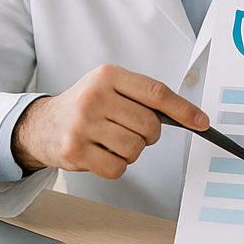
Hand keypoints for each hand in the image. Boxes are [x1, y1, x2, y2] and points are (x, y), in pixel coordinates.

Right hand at [12, 64, 207, 178]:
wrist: (41, 125)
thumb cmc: (85, 106)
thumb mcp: (109, 86)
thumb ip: (142, 96)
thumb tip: (187, 116)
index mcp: (108, 75)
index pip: (156, 93)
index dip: (184, 110)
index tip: (202, 122)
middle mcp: (95, 96)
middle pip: (149, 125)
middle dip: (148, 135)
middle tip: (131, 131)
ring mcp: (83, 124)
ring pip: (135, 149)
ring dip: (131, 152)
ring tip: (113, 142)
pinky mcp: (75, 151)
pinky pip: (117, 168)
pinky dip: (116, 166)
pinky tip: (101, 154)